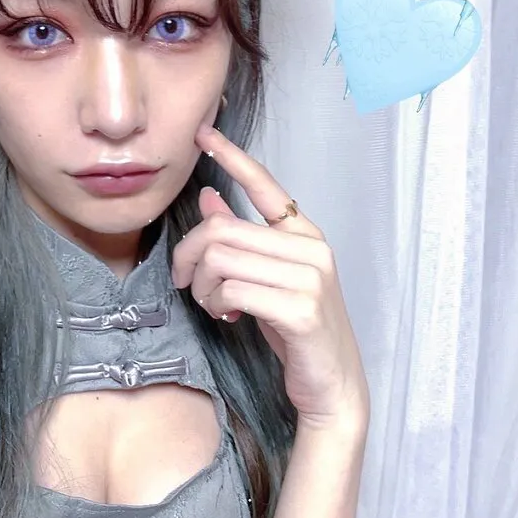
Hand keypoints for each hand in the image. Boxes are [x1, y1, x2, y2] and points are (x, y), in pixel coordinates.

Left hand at [171, 124, 368, 426]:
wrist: (332, 384)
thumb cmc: (296, 330)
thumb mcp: (267, 277)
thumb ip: (243, 238)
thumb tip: (210, 196)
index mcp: (305, 235)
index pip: (266, 185)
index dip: (233, 157)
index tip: (204, 134)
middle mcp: (312, 249)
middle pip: (222, 229)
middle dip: (189, 256)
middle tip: (185, 282)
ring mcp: (309, 279)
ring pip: (221, 259)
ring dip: (201, 286)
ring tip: (211, 303)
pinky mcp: (300, 310)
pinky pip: (232, 289)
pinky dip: (216, 303)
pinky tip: (227, 315)